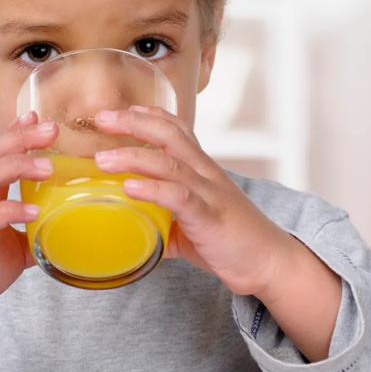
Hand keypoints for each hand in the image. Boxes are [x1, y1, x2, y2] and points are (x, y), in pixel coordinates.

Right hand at [0, 111, 57, 363]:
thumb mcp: (14, 244)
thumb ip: (35, 229)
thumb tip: (69, 227)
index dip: (15, 132)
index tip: (39, 116)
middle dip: (21, 138)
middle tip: (52, 130)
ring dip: (17, 167)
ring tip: (48, 167)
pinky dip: (9, 210)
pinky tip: (33, 211)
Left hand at [92, 106, 298, 297]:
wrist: (269, 261)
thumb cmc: (232, 241)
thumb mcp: (193, 224)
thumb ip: (165, 220)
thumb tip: (135, 227)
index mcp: (203, 170)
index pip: (177, 129)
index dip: (149, 115)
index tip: (121, 110)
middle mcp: (206, 173)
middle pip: (169, 134)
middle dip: (133, 122)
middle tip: (100, 118)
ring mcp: (209, 193)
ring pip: (170, 163)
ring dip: (133, 156)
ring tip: (102, 160)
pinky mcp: (210, 217)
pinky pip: (179, 197)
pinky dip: (153, 189)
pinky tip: (129, 188)